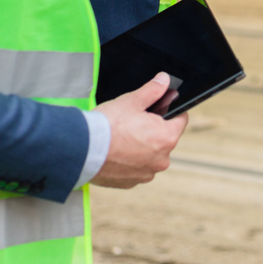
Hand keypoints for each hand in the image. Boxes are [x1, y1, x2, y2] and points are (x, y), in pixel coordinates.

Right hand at [91, 72, 188, 188]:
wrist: (81, 150)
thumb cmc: (108, 125)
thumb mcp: (132, 101)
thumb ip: (152, 90)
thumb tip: (164, 80)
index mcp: (167, 138)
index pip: (181, 120)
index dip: (170, 110)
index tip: (159, 107)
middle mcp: (161, 160)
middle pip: (164, 138)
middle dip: (153, 129)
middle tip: (133, 121)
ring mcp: (146, 173)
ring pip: (150, 155)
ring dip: (141, 147)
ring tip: (122, 137)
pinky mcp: (130, 183)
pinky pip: (135, 168)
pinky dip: (128, 161)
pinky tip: (115, 152)